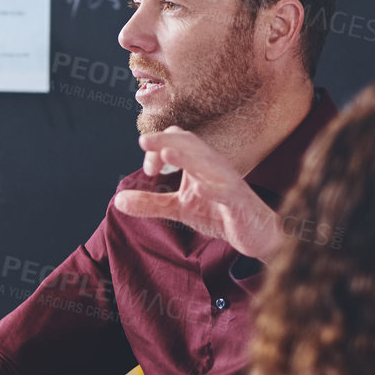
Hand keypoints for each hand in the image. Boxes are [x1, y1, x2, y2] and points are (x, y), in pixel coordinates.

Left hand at [113, 127, 284, 260]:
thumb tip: (117, 200)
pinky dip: (214, 188)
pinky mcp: (239, 203)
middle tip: (143, 141)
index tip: (148, 170)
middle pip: (191, 144)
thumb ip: (150, 203)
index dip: (158, 148)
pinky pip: (227, 192)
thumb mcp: (179, 208)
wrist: (257, 234)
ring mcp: (228, 184)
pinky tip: (199, 188)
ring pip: (209, 164)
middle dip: (167, 140)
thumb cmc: (219, 213)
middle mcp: (214, 167)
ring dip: (188, 157)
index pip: (177, 142)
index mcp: (199, 164)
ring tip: (167, 152)